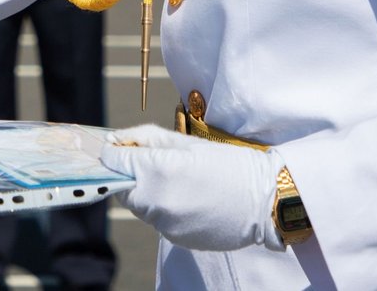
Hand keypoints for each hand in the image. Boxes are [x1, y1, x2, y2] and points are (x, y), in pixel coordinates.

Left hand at [98, 124, 282, 252]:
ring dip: (146, 193)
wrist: (264, 200)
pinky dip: (164, 210)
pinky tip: (188, 199)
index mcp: (158, 170)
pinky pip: (158, 221)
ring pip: (140, 207)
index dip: (112, 153)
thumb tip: (115, 140)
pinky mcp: (176, 238)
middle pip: (123, 188)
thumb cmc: (228, 163)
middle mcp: (157, 201)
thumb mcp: (186, 141)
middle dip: (129, 175)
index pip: (114, 162)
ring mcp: (166, 224)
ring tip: (177, 181)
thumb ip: (145, 138)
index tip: (115, 149)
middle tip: (150, 164)